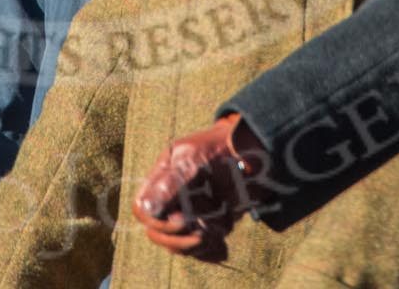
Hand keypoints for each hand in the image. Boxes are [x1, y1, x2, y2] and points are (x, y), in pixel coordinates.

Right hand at [132, 113, 264, 259]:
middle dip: (177, 238)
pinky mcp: (208, 225)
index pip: (142, 209)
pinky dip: (209, 250)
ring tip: (217, 231)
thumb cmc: (222, 148)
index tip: (181, 221)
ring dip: (196, 245)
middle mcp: (172, 198)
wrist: (256, 153)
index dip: (156, 221)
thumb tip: (146, 210)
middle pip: (156, 232)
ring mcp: (189, 213)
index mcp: (162, 178)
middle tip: (202, 233)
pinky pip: (199, 249)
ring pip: (177, 244)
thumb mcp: (194, 160)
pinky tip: (222, 241)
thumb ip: (171, 184)